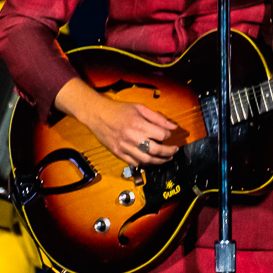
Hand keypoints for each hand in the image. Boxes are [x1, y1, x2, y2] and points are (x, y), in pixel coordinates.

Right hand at [55, 78, 181, 167]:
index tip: (169, 135)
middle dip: (169, 152)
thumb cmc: (119, 110)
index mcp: (139, 124)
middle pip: (156, 150)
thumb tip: (173, 127)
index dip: (168, 135)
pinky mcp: (118, 153)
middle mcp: (132, 138)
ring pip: (147, 160)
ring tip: (166, 159)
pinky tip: (150, 160)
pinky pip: (135, 163)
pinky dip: (145, 164)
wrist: (98, 115)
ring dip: (159, 161)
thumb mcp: (139, 108)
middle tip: (174, 151)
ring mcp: (125, 147)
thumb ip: (157, 118)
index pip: (161, 135)